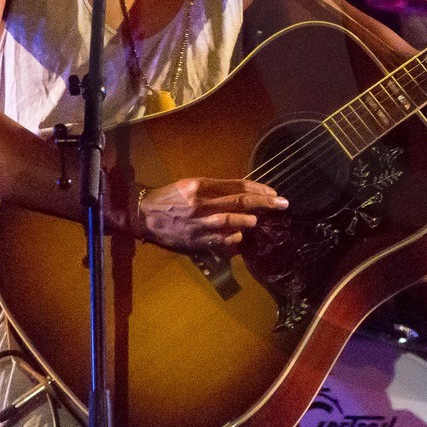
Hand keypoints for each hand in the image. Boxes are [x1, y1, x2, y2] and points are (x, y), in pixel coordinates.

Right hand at [136, 177, 286, 255]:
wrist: (143, 215)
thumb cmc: (169, 198)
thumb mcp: (191, 185)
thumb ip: (216, 189)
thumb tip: (244, 193)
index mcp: (200, 185)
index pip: (237, 185)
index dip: (258, 189)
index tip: (273, 193)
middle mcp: (200, 202)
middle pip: (238, 201)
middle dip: (264, 203)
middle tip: (282, 203)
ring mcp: (198, 223)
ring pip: (229, 221)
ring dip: (248, 221)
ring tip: (257, 220)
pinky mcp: (194, 240)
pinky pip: (219, 241)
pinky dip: (232, 239)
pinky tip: (240, 237)